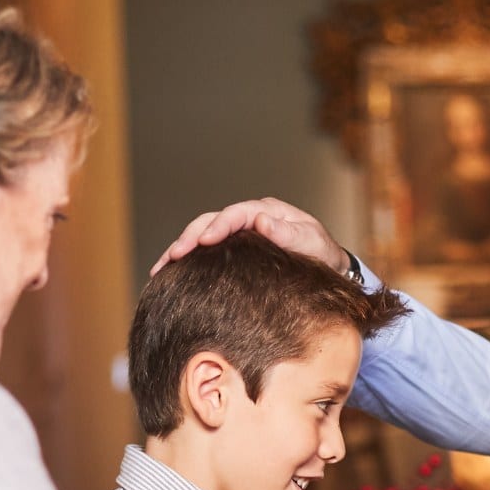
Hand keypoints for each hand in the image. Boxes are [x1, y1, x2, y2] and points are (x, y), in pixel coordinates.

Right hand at [151, 197, 346, 274]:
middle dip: (189, 238)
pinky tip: (172, 277)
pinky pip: (208, 253)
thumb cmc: (322, 256)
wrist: (329, 268)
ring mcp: (240, 235)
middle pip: (210, 221)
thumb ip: (289, 233)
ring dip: (181, 250)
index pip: (235, 214)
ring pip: (203, 236)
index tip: (204, 241)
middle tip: (171, 257)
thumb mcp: (312, 243)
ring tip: (160, 269)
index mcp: (266, 212)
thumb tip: (262, 221)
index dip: (218, 225)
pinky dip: (190, 263)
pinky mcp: (235, 252)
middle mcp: (249, 219)